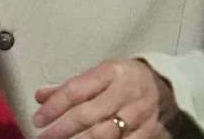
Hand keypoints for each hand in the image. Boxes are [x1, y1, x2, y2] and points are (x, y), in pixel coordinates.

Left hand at [32, 58, 185, 138]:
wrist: (165, 86)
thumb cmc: (123, 79)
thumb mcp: (99, 74)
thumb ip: (69, 87)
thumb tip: (40, 96)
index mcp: (110, 72)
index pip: (76, 90)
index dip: (54, 106)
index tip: (38, 119)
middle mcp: (125, 92)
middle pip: (88, 115)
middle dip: (62, 129)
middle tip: (43, 138)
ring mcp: (138, 113)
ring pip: (105, 134)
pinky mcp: (148, 131)